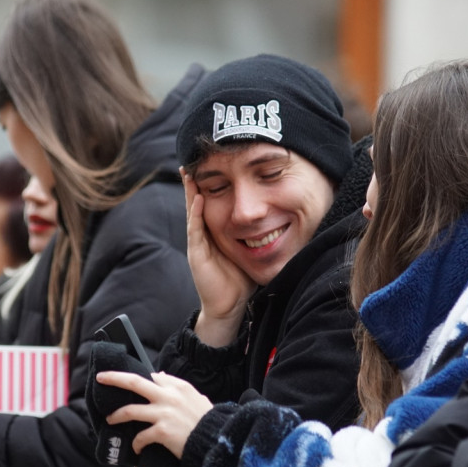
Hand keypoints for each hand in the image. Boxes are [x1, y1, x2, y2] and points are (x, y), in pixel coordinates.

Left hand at [98, 370, 212, 458]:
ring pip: (130, 410)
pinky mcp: (162, 431)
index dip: (137, 380)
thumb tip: (159, 376)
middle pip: (134, 382)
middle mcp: (168, 396)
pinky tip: (137, 449)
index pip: (153, 377)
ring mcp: (164, 413)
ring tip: (111, 420)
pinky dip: (136, 444)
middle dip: (114, 378)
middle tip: (101, 378)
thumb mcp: (196, 397)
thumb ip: (177, 387)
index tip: (125, 382)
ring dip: (117, 416)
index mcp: (178, 386)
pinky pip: (140, 437)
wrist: (217, 441)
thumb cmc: (207, 421)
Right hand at [181, 168, 254, 345]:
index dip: (209, 183)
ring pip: (193, 212)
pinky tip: (198, 199)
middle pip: (197, 202)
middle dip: (193, 182)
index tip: (210, 163)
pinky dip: (196, 214)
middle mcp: (204, 235)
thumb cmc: (241, 279)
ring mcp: (198, 244)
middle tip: (190, 159)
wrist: (230, 306)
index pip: (210, 202)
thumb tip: (278, 216)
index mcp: (215, 232)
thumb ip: (256, 233)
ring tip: (188, 173)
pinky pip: (195, 231)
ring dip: (190, 192)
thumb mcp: (250, 249)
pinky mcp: (197, 255)